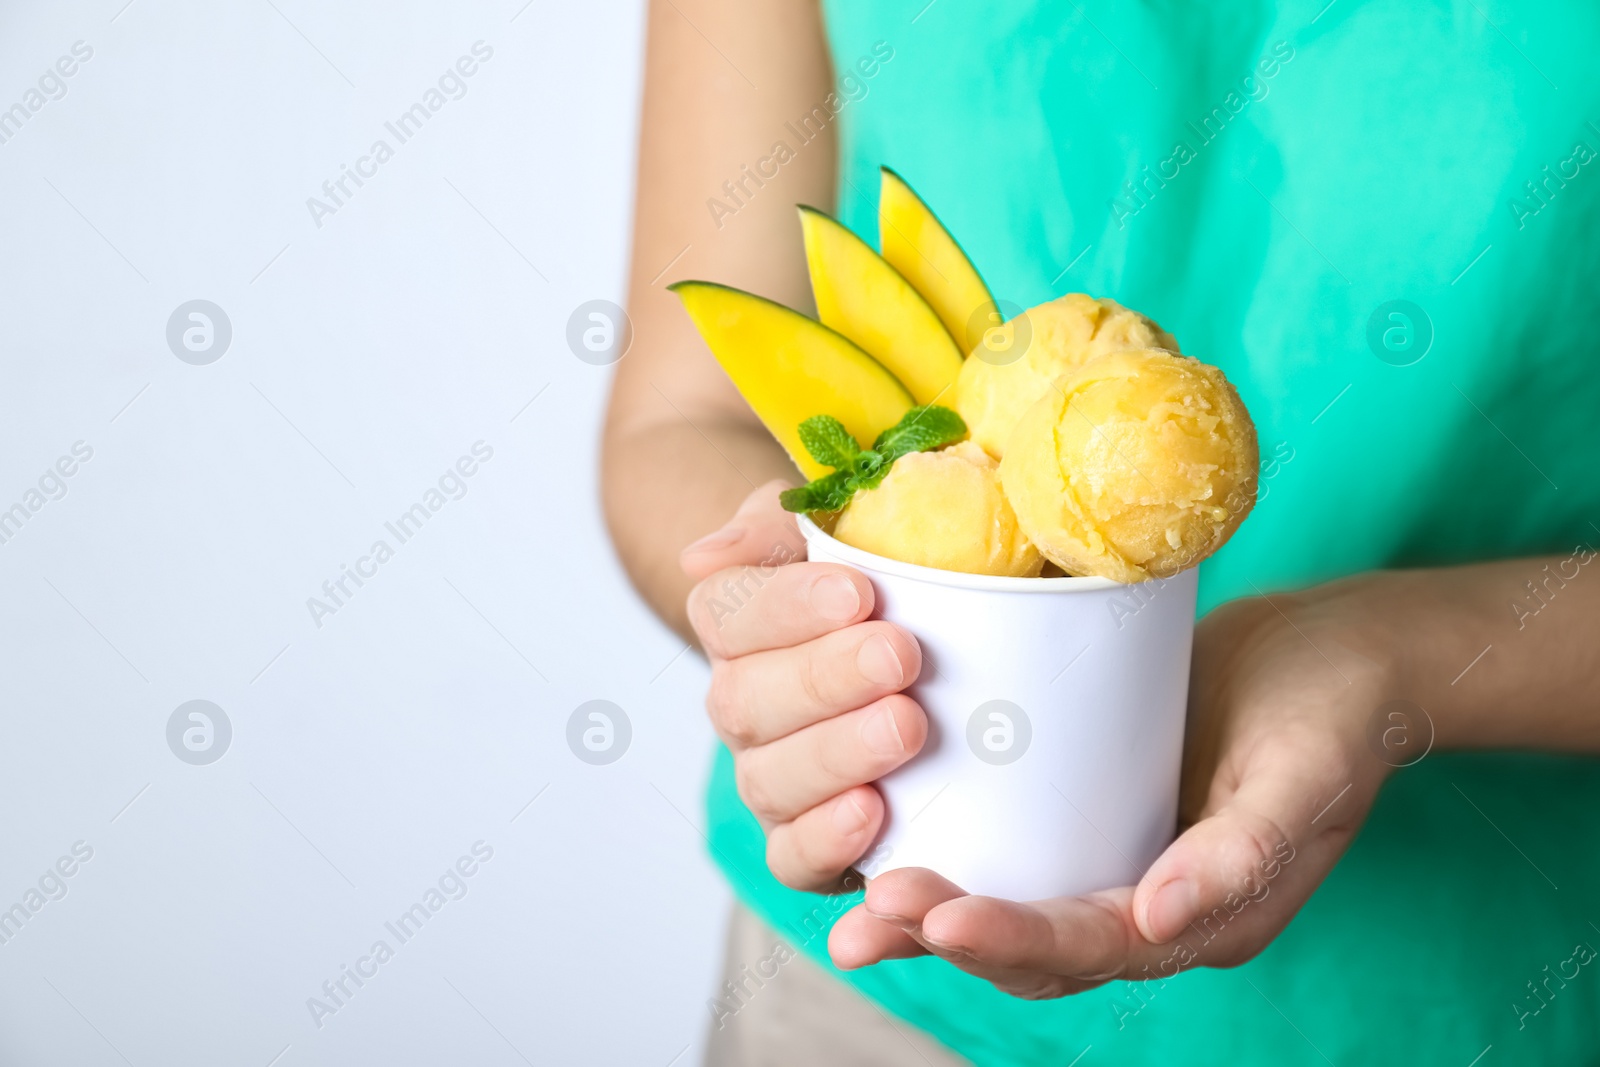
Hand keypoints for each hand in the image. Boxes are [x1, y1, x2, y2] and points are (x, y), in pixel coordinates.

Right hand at [681, 481, 928, 891]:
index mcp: (735, 624)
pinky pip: (792, 857)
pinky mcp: (803, 842)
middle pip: (748, 700)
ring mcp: (768, 777)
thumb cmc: (868, 576)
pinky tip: (872, 813)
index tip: (858, 592)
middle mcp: (740, 705)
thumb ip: (772, 525)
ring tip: (905, 727)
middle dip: (825, 678)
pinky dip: (826, 842)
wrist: (904, 642)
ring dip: (836, 754)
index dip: (787, 606)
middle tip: (899, 656)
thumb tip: (703, 557)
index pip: (729, 613)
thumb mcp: (826, 522)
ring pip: (770, 780)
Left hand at [828, 586, 1398, 996]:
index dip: (1010, 940)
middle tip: (868, 911)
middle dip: (946, 934)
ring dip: (934, 915)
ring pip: (1012, 909)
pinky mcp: (1091, 810)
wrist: (1339, 655)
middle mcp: (1150, 908)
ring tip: (854, 906)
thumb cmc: (1333, 713)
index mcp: (1203, 920)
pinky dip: (956, 855)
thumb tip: (1159, 920)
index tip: (937, 917)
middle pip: (1033, 947)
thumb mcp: (1304, 773)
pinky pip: (1015, 848)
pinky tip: (887, 835)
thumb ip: (1240, 851)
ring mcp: (1116, 861)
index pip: (1090, 948)